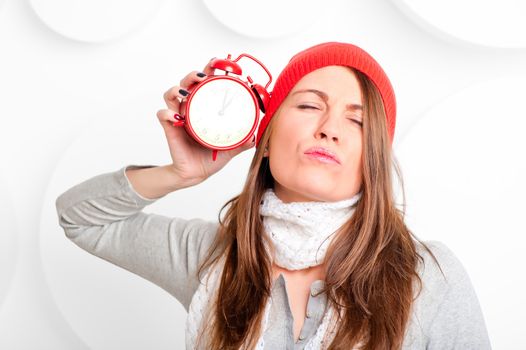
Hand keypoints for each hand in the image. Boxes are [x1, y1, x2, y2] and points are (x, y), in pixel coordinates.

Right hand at [156, 59, 254, 186]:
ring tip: (187, 91)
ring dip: (178, 89)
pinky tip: (176, 117)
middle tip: (204, 76)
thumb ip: (242, 142)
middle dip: (194, 74)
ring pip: (171, 94)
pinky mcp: (170, 129)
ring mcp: (179, 117)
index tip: (220, 64)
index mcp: (205, 108)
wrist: (196, 174)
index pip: (206, 83)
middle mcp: (191, 109)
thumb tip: (255, 136)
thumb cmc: (211, 157)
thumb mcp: (231, 148)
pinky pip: (163, 116)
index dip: (210, 71)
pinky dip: (167, 114)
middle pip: (187, 82)